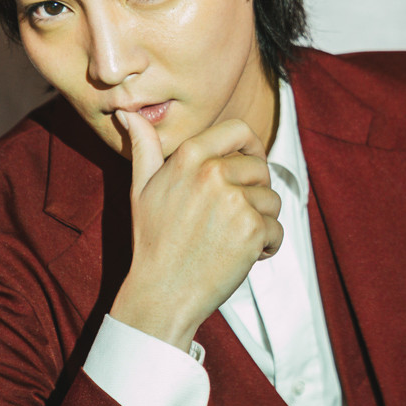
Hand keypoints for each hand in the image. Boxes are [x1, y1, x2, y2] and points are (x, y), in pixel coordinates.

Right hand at [108, 110, 282, 349]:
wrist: (162, 293)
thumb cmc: (153, 240)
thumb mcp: (141, 188)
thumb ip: (144, 148)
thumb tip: (128, 113)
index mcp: (190, 155)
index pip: (239, 130)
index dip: (251, 145)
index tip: (251, 162)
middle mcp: (214, 172)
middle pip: (260, 168)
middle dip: (254, 192)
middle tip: (232, 218)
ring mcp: (235, 200)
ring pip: (271, 200)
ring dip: (261, 221)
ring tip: (233, 239)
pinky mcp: (253, 229)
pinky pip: (277, 229)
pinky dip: (267, 245)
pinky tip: (243, 256)